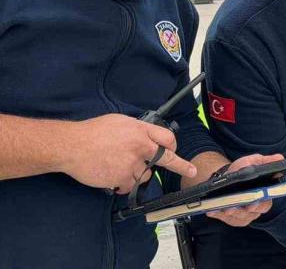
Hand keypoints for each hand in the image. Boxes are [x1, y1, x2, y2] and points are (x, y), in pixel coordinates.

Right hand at [62, 114, 195, 192]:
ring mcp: (132, 163)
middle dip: (181, 165)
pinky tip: (114, 177)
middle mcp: (140, 146)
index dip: (171, 145)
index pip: (167, 138)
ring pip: (146, 175)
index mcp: (141, 130)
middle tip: (191, 170)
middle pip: (167, 158)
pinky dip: (124, 184)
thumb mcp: (120, 121)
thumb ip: (137, 129)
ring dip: (138, 174)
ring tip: (121, 166)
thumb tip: (146, 135)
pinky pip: (130, 186)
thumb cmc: (92, 132)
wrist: (72, 145)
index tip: (174, 150)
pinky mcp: (122, 178)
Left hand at [205, 153, 284, 226]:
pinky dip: (218, 214)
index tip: (254, 202)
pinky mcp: (231, 218)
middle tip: (234, 207)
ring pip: (238, 218)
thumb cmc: (242, 170)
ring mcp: (243, 215)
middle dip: (242, 211)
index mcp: (264, 196)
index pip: (266, 204)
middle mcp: (255, 208)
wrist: (227, 176)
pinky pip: (224, 219)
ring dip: (229, 213)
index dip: (261, 204)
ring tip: (223, 207)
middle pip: (251, 214)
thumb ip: (266, 161)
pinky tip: (211, 210)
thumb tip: (280, 158)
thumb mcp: (253, 162)